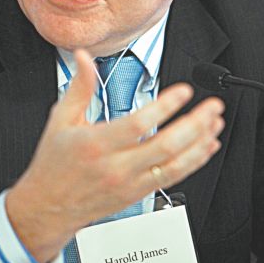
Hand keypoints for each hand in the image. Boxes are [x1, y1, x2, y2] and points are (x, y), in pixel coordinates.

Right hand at [6, 49, 224, 262]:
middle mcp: (116, 167)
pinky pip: (172, 179)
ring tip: (215, 123)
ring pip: (174, 165)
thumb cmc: (54, 162)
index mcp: (96, 144)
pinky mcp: (138, 194)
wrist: (48, 206)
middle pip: (165, 146)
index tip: (183, 91)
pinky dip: (193, 162)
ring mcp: (129, 183)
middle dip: (195, 124)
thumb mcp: (60, 119)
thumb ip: (79, 86)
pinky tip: (205, 147)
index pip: (138, 125)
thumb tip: (83, 57)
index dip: (164, 106)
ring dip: (200, 143)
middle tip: (212, 105)